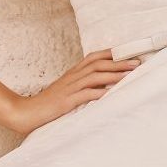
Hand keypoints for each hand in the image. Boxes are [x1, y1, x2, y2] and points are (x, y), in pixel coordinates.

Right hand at [0, 48, 139, 134]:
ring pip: (95, 76)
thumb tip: (104, 86)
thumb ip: (84, 86)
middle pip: (99, 64)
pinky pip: (87, 94)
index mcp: (74, 72)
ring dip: (115, 75)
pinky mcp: (68, 101)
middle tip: (137, 62)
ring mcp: (70, 88)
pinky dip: (101, 93)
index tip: (129, 53)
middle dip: (119, 62)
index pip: (94, 56)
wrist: (28, 112)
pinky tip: (113, 94)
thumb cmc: (49, 104)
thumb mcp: (68, 91)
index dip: (112, 54)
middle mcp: (73, 77)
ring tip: (130, 75)